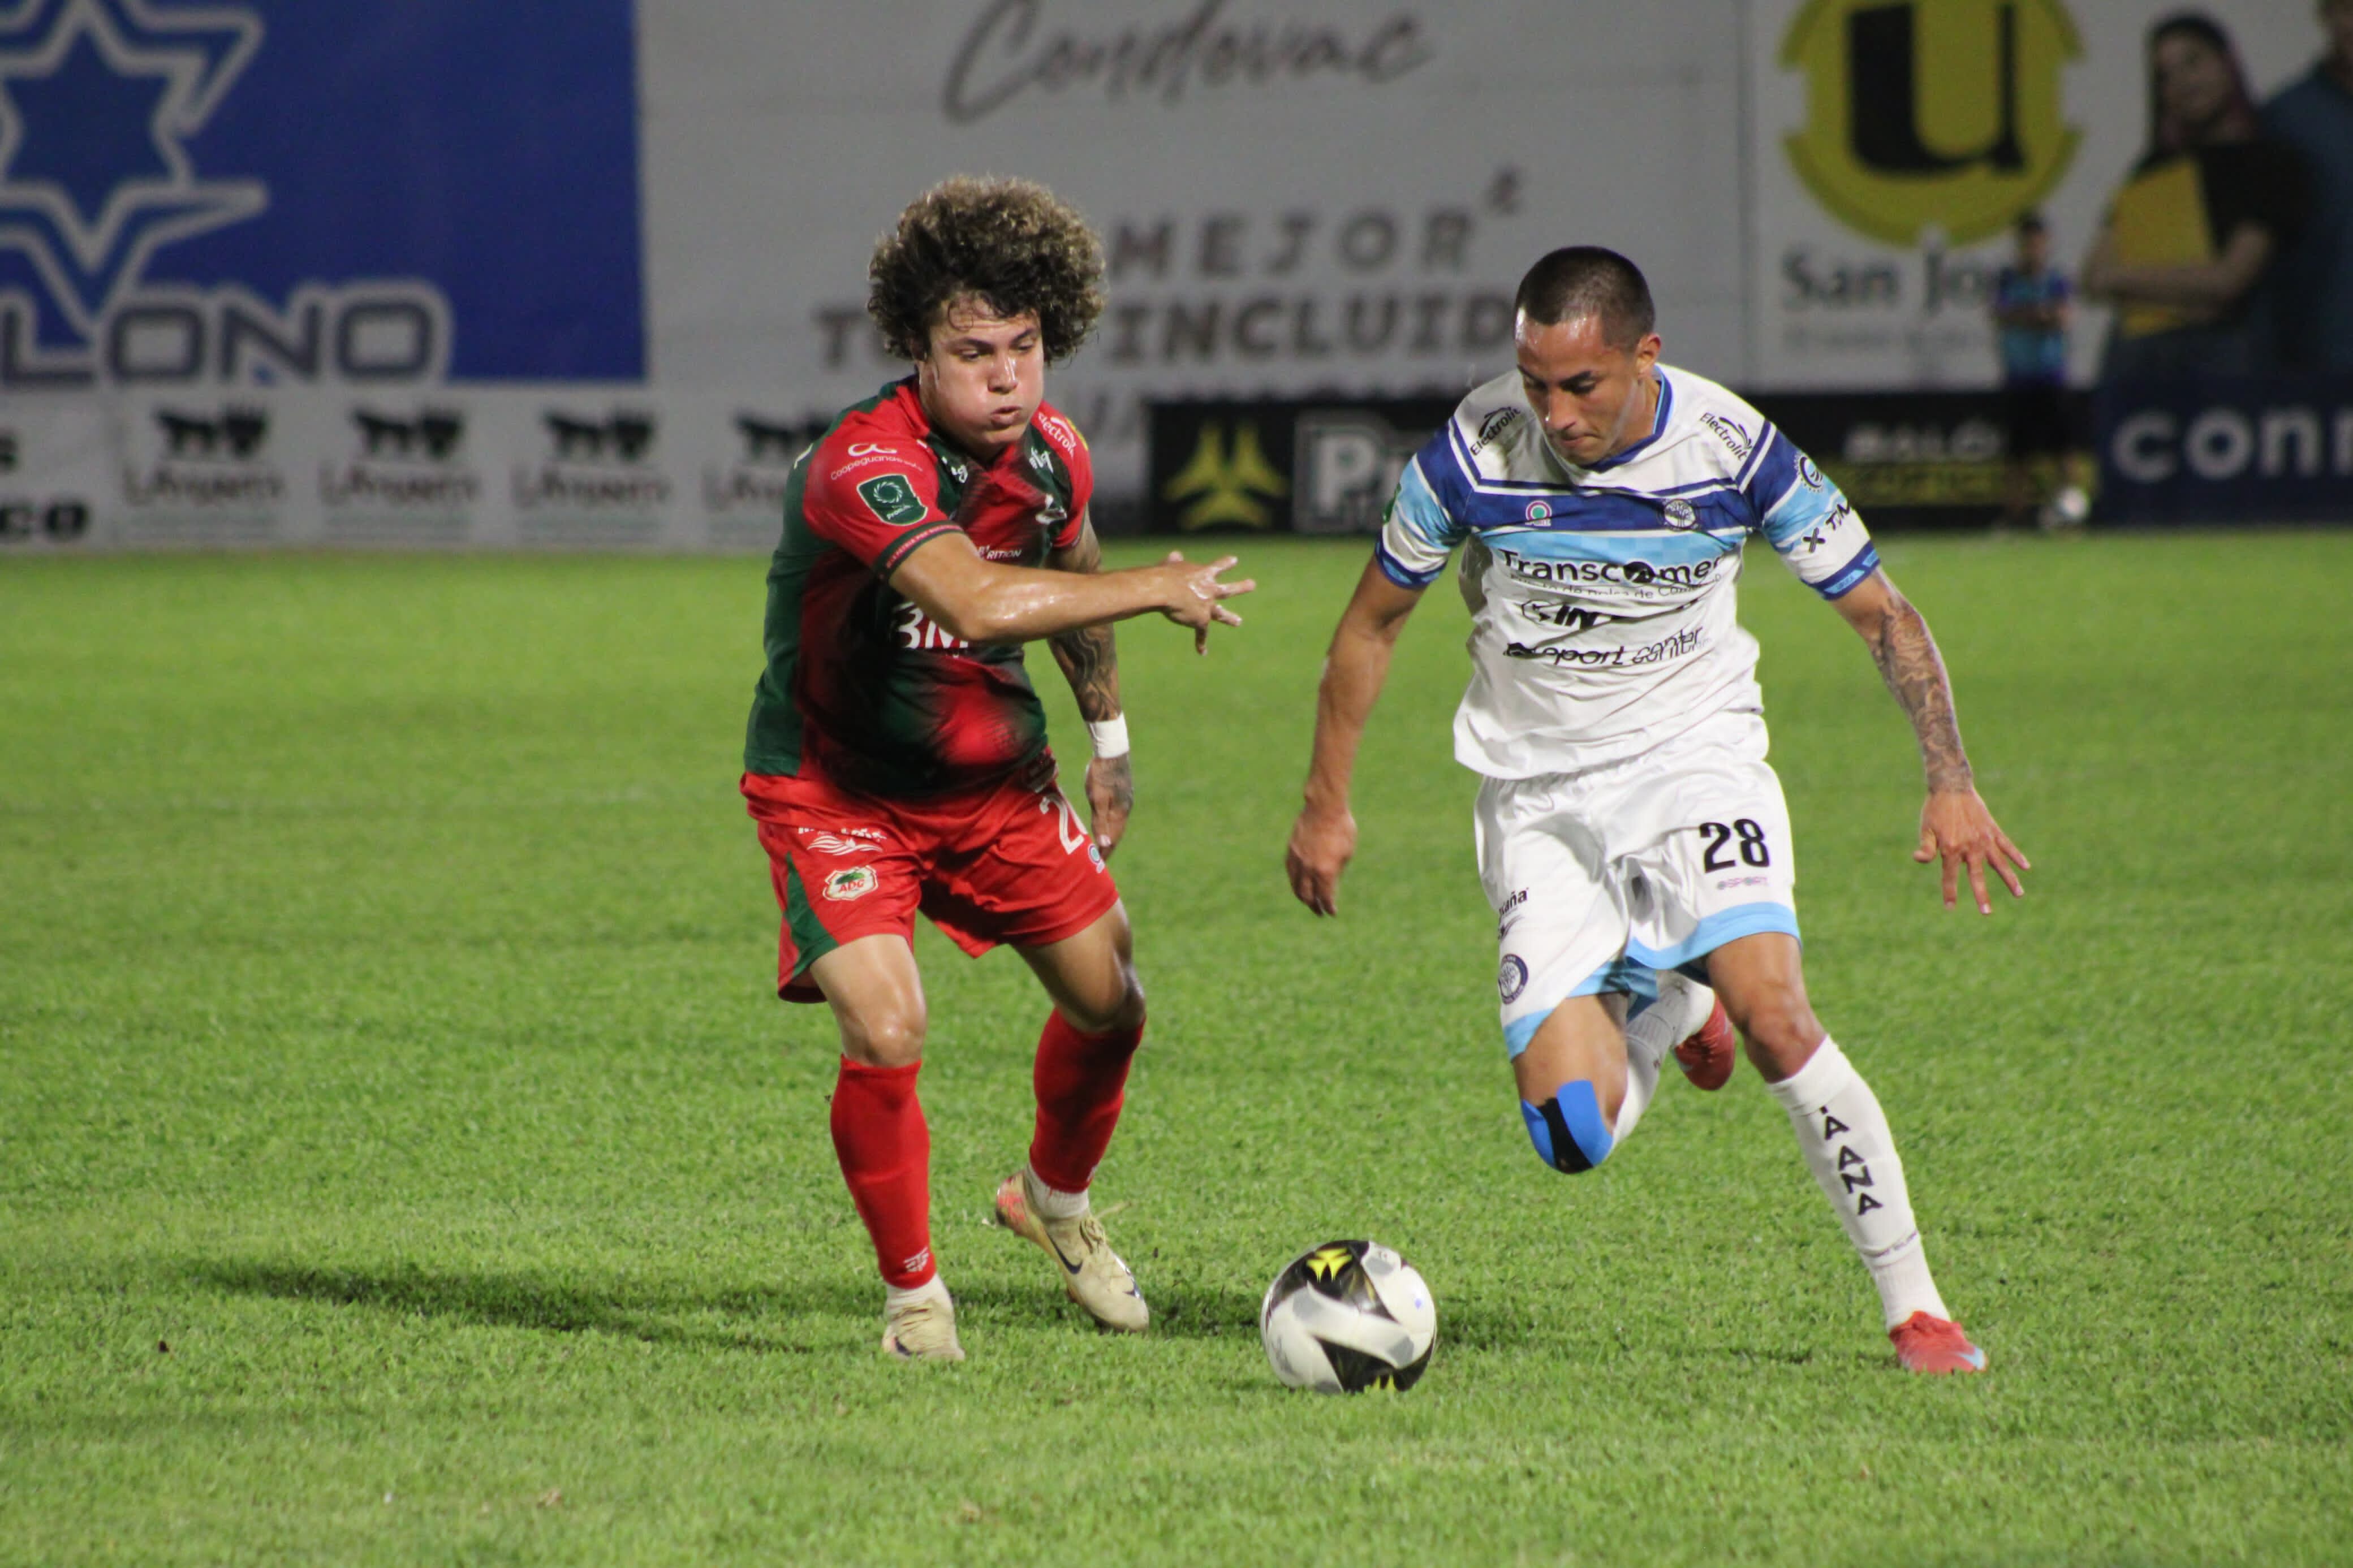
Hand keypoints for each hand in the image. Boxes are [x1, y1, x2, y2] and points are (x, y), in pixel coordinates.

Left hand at [1083, 752, 1132, 857]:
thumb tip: (1105, 844)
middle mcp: (1125, 808)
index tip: (1100, 863)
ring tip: (1104, 843)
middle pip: (1117, 832)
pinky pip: (1117, 813)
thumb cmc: (1102, 775)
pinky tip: (1107, 820)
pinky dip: (1111, 823)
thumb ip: (1101, 822)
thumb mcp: (1098, 799)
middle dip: (1110, 845)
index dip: (1107, 851)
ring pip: (1118, 822)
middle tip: (1101, 857)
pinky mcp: (1122, 791)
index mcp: (1120, 812)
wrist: (1112, 750)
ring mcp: (1125, 799)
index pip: (1113, 838)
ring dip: (1111, 834)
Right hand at [1156, 552, 1255, 652]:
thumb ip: (1175, 561)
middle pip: (1228, 590)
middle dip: (1241, 587)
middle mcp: (1210, 590)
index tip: (1235, 560)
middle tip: (1253, 584)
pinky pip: (1201, 634)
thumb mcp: (1171, 565)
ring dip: (1230, 618)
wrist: (1166, 590)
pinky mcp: (1201, 621)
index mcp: (1204, 574)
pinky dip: (1201, 643)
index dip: (1225, 563)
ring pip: (1221, 614)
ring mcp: (1208, 606)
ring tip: (1239, 622)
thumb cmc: (1165, 575)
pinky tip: (1203, 652)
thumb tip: (1175, 554)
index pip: (1217, 567)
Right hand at [1285, 801, 1356, 915]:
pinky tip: (1298, 884)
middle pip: (1308, 895)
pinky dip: (1294, 881)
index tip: (1332, 912)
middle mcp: (1309, 868)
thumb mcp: (1346, 853)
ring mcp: (1298, 860)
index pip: (1325, 897)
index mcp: (1326, 871)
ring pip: (1296, 886)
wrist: (1324, 808)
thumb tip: (1330, 884)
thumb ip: (1337, 871)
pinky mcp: (1291, 851)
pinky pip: (1290, 872)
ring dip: (1302, 897)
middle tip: (1319, 912)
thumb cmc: (1341, 829)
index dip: (1329, 907)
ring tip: (1307, 901)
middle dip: (1314, 906)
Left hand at [1915, 787, 2030, 913]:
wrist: (1951, 786)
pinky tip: (2026, 867)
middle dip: (1982, 895)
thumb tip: (1919, 859)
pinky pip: (2007, 845)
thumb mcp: (1925, 829)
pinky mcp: (1993, 830)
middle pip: (1976, 876)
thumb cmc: (1935, 809)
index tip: (1950, 908)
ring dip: (2009, 879)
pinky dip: (2016, 856)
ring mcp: (1984, 839)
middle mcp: (1970, 846)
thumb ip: (1925, 847)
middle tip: (1987, 912)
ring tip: (2019, 895)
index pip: (1950, 876)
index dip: (1949, 892)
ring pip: (1999, 863)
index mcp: (1951, 848)